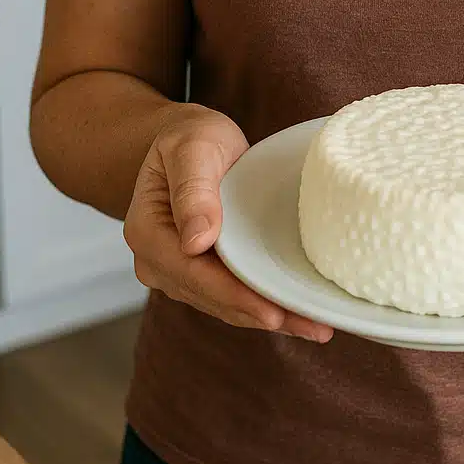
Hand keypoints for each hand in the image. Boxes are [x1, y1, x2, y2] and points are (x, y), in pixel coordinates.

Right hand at [124, 105, 332, 342]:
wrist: (188, 140)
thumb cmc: (191, 137)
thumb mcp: (193, 147)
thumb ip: (194, 189)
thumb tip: (196, 242)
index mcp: (147, 231)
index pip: (192, 273)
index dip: (233, 295)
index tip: (270, 311)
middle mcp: (157, 260)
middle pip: (211, 296)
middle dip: (260, 313)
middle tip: (312, 326)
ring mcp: (178, 270)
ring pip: (224, 303)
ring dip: (268, 316)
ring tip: (316, 325)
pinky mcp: (201, 271)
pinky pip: (231, 294)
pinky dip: (262, 303)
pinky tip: (298, 313)